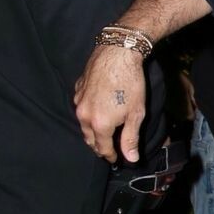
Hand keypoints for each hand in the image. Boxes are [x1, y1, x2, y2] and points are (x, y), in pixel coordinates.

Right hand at [74, 45, 146, 162]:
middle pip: (89, 138)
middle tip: (108, 149)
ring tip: (102, 132)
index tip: (115, 160)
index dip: (110, 156)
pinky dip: (88, 113)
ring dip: (92, 130)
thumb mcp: (136, 114)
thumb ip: (130, 138)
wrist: (118, 53)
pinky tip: (97, 110)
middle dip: (99, 145)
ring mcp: (78, 101)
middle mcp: (84, 115)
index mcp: (99, 124)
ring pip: (83, 123)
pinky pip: (81, 107)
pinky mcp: (77, 88)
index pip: (102, 148)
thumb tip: (131, 159)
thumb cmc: (130, 83)